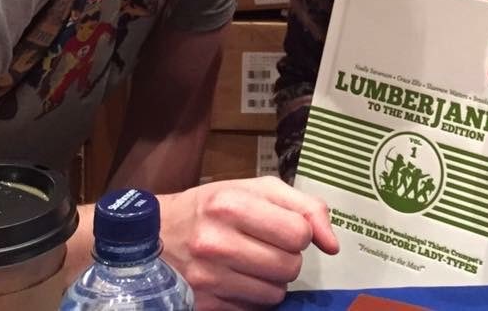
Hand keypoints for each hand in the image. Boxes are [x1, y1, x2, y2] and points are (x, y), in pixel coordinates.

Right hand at [158, 176, 337, 308]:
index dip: (300, 232)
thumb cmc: (212, 207)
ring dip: (273, 279)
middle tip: (268, 246)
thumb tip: (332, 243)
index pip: (298, 232)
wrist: (155, 237)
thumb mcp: (255, 188)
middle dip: (288, 257)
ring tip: (252, 261)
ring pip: (276, 293)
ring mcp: (208, 278)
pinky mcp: (204, 305)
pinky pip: (254, 310)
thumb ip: (302, 206)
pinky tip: (238, 278)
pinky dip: (254, 297)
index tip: (285, 228)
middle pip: (290, 265)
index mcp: (231, 202)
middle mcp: (217, 241)